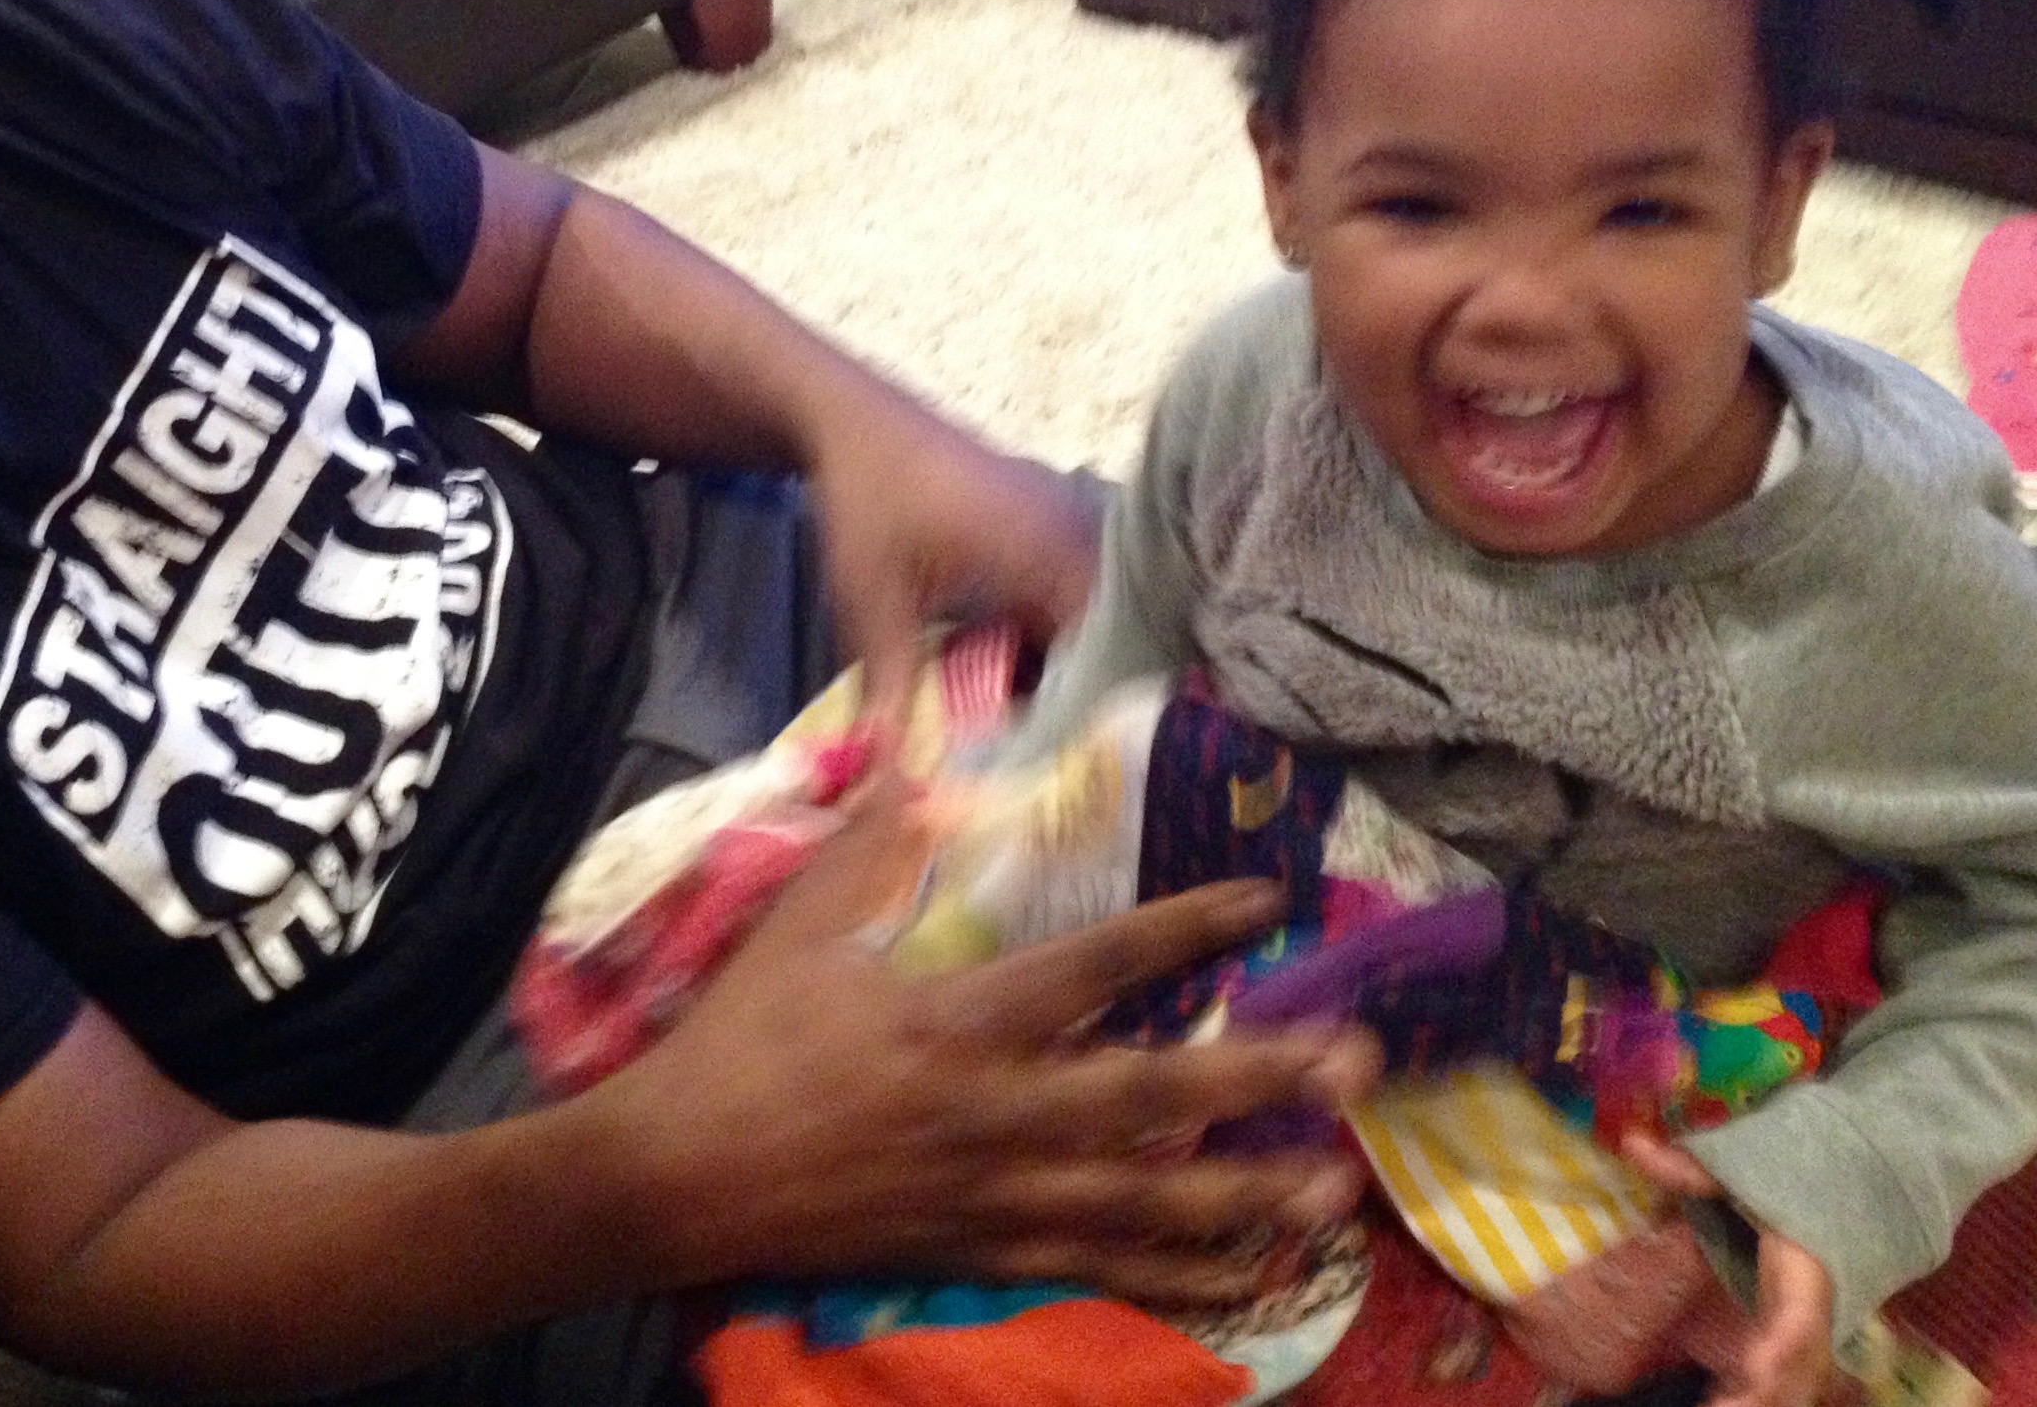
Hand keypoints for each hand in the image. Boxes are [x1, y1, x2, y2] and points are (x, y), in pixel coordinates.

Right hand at [586, 777, 1380, 1306]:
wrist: (679, 1176)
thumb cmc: (742, 1042)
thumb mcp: (801, 929)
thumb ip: (873, 847)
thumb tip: (918, 762)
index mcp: (957, 1019)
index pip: (1096, 965)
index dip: (1187, 928)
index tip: (1268, 899)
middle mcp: (996, 1112)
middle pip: (1153, 1098)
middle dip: (1262, 1080)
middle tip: (1357, 1063)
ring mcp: (995, 1194)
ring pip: (1146, 1201)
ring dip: (1249, 1195)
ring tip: (1336, 1189)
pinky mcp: (981, 1253)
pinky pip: (1098, 1268)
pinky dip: (1178, 1273)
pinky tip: (1248, 1273)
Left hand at [803, 389, 1102, 745]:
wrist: (857, 422)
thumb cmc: (868, 500)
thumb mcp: (873, 603)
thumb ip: (891, 692)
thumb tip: (887, 782)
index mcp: (1050, 554)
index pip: (1107, 656)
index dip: (1091, 719)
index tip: (1056, 771)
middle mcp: (1077, 540)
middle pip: (1106, 645)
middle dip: (1074, 705)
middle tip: (1032, 762)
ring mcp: (1068, 532)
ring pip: (1088, 626)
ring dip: (1055, 673)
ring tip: (1010, 728)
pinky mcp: (1050, 532)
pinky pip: (1069, 600)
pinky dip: (1043, 640)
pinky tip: (999, 673)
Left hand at [1619, 1133, 1836, 1406]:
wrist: (1851, 1193)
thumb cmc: (1789, 1182)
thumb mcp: (1742, 1169)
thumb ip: (1689, 1168)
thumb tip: (1631, 1142)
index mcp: (1804, 1267)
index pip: (1800, 1313)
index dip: (1783, 1344)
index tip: (1758, 1368)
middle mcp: (1814, 1308)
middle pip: (1802, 1366)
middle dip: (1769, 1395)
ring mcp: (1810, 1329)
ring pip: (1797, 1382)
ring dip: (1762, 1401)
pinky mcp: (1798, 1342)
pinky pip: (1786, 1380)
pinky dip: (1758, 1397)